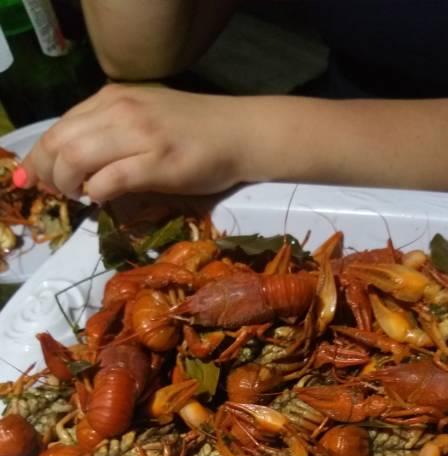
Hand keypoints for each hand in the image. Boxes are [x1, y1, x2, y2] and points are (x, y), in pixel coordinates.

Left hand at [20, 84, 246, 201]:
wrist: (240, 133)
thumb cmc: (194, 131)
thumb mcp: (144, 117)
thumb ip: (111, 131)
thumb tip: (78, 163)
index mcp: (113, 98)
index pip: (60, 126)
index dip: (42, 156)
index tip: (41, 178)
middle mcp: (120, 110)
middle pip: (60, 142)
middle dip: (48, 173)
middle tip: (57, 193)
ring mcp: (139, 135)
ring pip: (77, 159)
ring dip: (68, 185)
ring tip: (78, 196)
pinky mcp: (157, 163)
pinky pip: (110, 180)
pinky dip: (97, 192)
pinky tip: (101, 198)